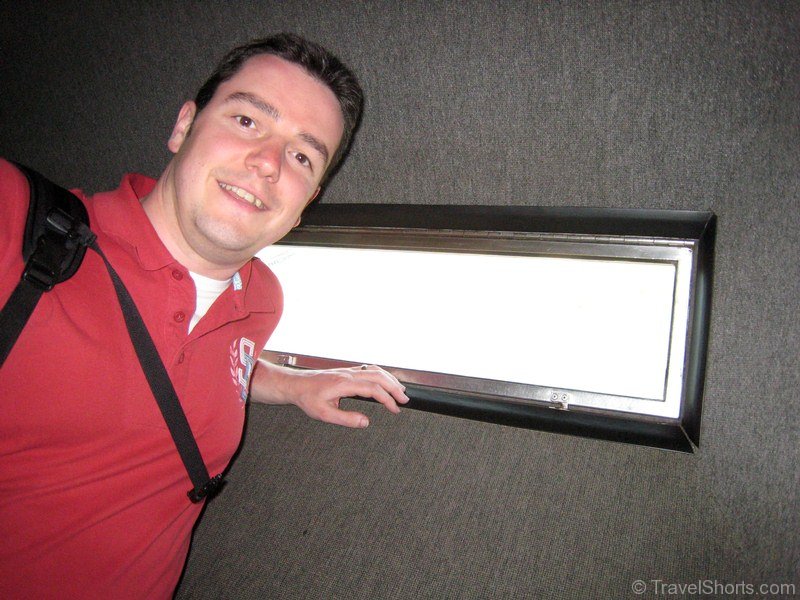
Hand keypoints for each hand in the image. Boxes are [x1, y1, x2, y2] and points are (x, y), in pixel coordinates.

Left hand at [250, 360, 409, 427]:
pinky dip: (381, 374)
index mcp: (344, 384)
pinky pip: (369, 369)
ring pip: (375, 370)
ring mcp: (348, 371)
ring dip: (390, 379)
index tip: (395, 409)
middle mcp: (348, 374)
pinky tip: (385, 381)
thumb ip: (346, 419)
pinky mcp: (347, 371)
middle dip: (394, 388)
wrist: (295, 385)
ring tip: (400, 390)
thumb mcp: (324, 414)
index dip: (387, 399)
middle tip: (404, 400)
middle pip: (378, 377)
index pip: (373, 390)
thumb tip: (365, 422)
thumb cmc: (307, 399)